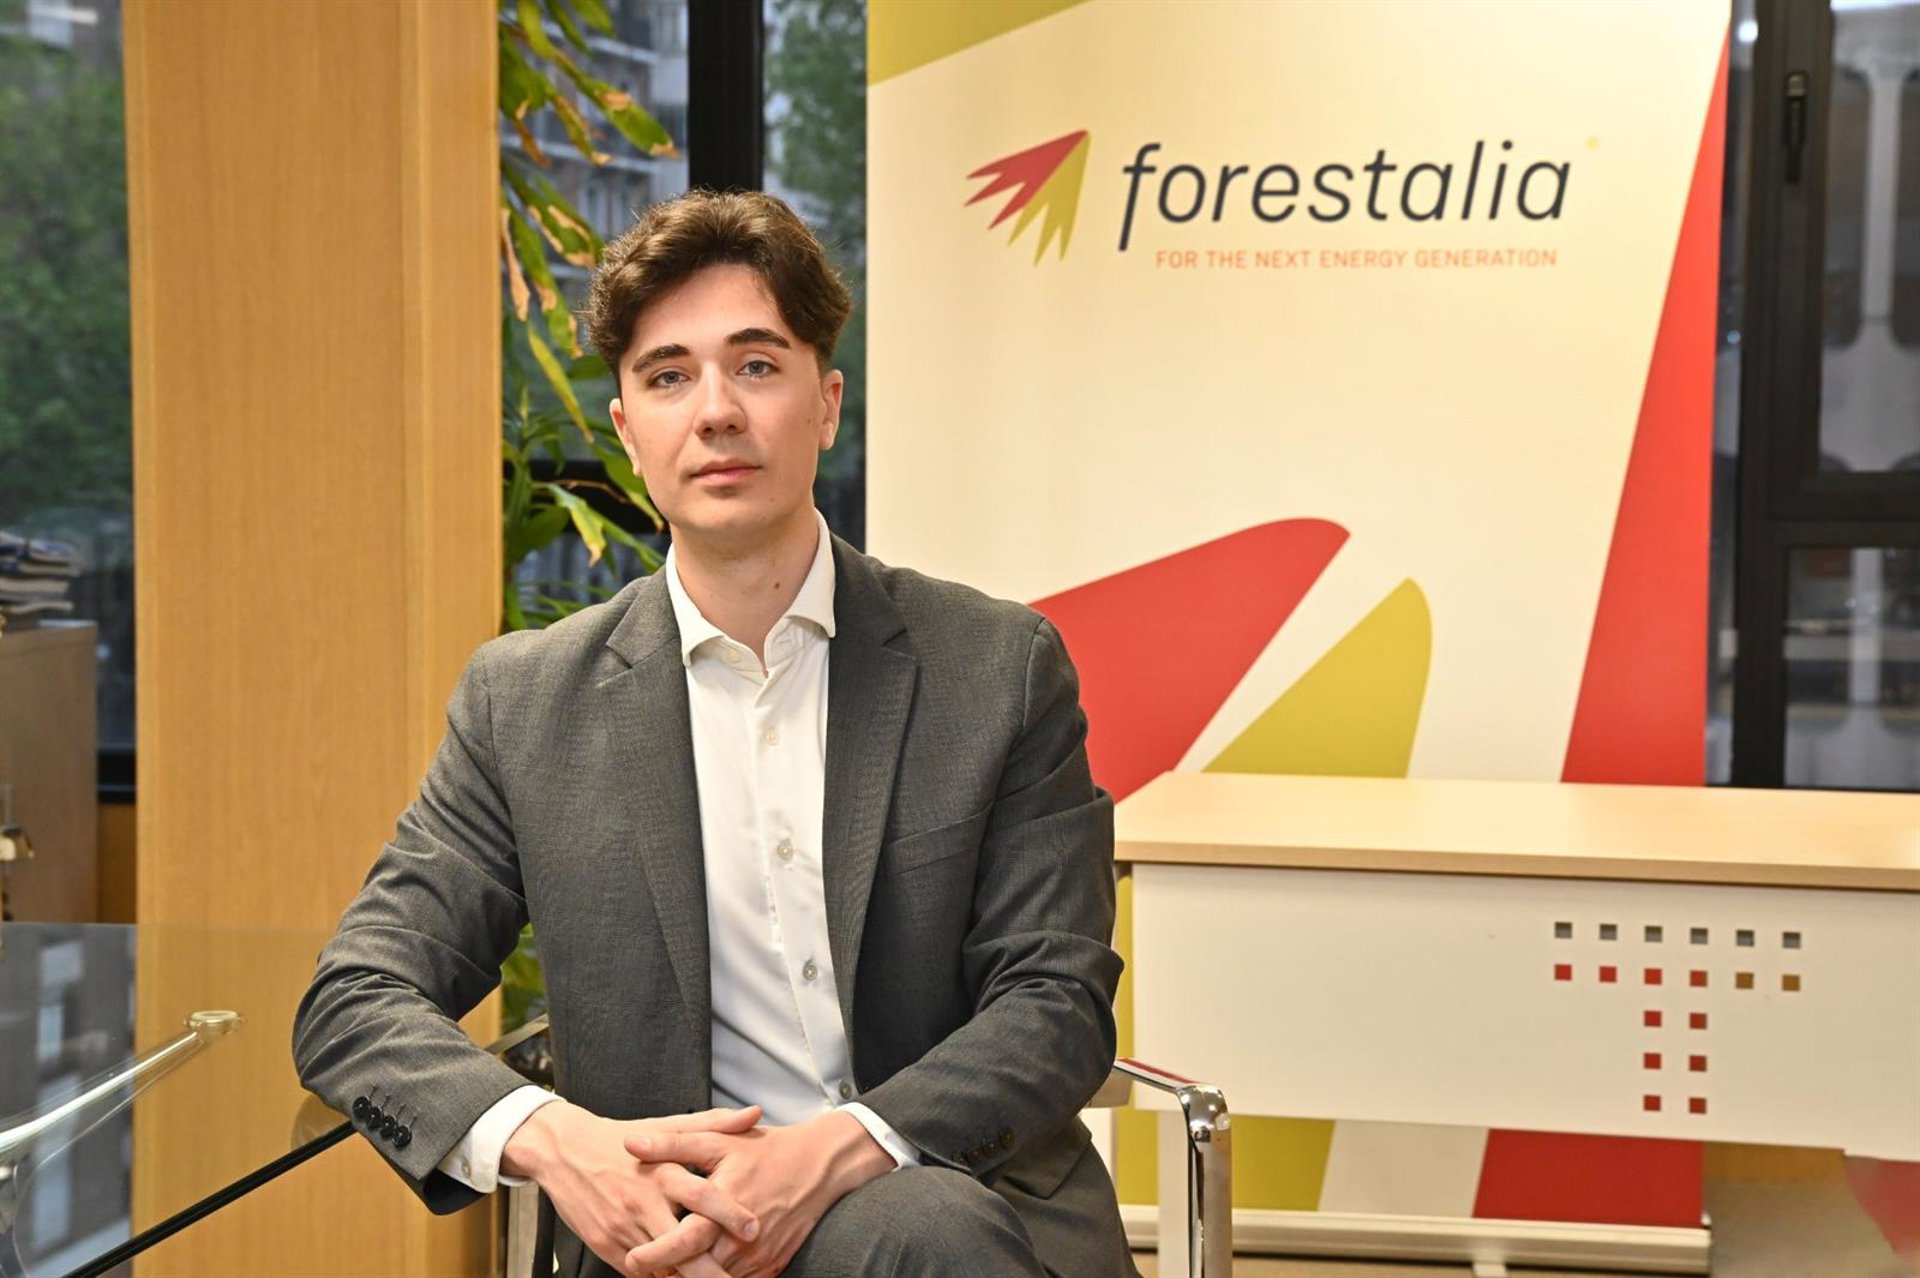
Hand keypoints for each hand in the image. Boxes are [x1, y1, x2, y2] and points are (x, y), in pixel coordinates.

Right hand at [501, 1100, 762, 1277]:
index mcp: (662, 1172)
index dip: (729, 1214)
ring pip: (662, 1266)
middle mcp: (643, 1204)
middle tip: (736, 1277)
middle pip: (682, 1246)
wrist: (562, 1152)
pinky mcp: (606, 1247)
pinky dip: (662, 1276)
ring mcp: (623, 1229)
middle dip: (711, 1269)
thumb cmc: (621, 1139)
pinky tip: (680, 1277)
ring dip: (688, 1276)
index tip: (754, 1229)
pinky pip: (641, 1273)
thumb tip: (755, 1114)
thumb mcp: (666, 1127)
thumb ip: (714, 1124)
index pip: (701, 1196)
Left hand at [621, 1111, 893, 1277]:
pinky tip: (701, 1271)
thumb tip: (632, 1144)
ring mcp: (758, 1259)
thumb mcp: (719, 1141)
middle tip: (641, 1268)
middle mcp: (741, 1240)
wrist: (819, 1167)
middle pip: (697, 1270)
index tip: (631, 1258)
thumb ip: (674, 1145)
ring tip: (667, 1273)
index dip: (656, 1254)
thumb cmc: (767, 1151)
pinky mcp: (770, 1268)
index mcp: (723, 1207)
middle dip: (668, 1273)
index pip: (684, 1241)